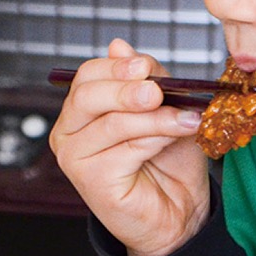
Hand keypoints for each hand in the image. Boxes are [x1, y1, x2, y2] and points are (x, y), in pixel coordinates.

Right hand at [48, 39, 211, 255]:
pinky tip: (177, 136)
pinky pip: (125, 148)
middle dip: (128, 89)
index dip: (117, 67)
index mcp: (81, 110)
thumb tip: (119, 46)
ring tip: (187, 118)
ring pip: (114, 122)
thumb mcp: (164, 108)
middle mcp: (69, 132)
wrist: (180, 210)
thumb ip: (145, 79)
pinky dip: (156, 138)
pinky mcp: (91, 181)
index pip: (87, 75)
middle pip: (88, 95)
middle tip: (159, 91)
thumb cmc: (168, 161)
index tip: (146, 67)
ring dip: (156, 117)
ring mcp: (75, 158)